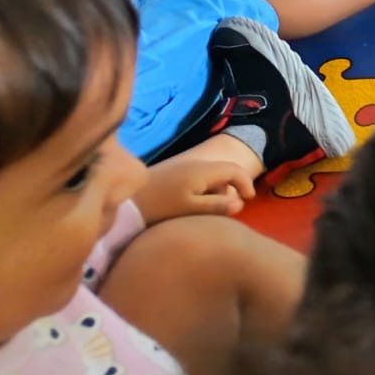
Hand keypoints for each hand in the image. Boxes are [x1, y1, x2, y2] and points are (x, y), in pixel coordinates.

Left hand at [136, 158, 255, 224]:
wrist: (124, 201)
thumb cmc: (160, 207)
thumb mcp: (190, 209)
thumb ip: (217, 206)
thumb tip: (240, 203)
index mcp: (204, 170)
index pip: (235, 170)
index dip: (246, 183)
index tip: (249, 199)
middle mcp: (196, 164)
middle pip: (224, 171)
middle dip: (231, 188)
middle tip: (227, 209)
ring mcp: (183, 167)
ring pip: (211, 175)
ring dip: (216, 190)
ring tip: (208, 209)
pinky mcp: (173, 173)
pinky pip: (199, 178)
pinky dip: (204, 189)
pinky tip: (192, 205)